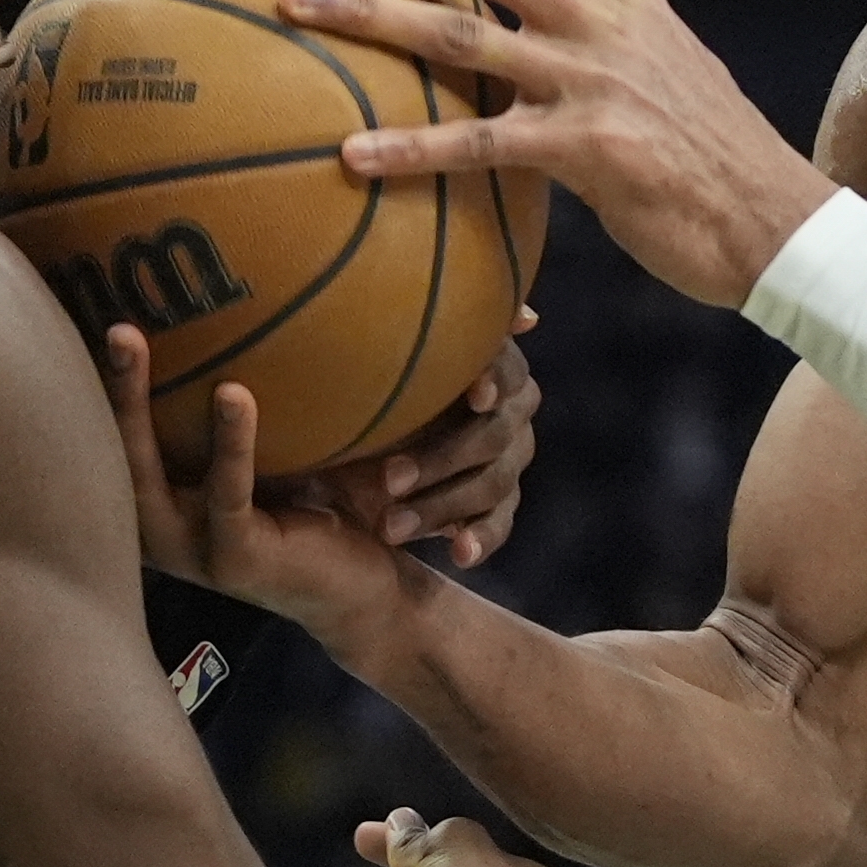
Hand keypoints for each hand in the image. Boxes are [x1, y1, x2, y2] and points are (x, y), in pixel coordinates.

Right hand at [102, 342, 426, 653]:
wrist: (369, 589)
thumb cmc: (322, 507)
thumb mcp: (278, 448)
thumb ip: (245, 401)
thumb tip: (246, 303)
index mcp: (161, 500)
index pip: (114, 436)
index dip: (98, 382)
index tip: (101, 313)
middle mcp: (159, 527)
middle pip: (111, 449)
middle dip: (100, 386)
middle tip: (107, 323)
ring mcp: (191, 549)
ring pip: (146, 471)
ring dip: (133, 404)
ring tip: (129, 340)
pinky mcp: (235, 561)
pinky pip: (226, 493)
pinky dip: (229, 443)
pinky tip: (233, 393)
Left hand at [273, 0, 831, 312]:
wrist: (777, 221)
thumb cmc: (706, 159)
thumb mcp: (657, 69)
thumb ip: (590, 40)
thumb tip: (517, 37)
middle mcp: (601, 17)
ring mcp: (594, 78)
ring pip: (456, 32)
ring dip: (363, 14)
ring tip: (289, 6)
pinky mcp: (590, 147)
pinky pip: (479, 142)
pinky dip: (410, 146)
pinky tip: (351, 156)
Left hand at [322, 325, 538, 567]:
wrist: (358, 442)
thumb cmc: (369, 387)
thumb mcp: (378, 358)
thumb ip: (422, 329)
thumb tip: (505, 311)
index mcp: (490, 367)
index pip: (508, 370)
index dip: (495, 379)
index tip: (473, 395)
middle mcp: (509, 412)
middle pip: (495, 436)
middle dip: (443, 459)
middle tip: (389, 478)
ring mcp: (508, 461)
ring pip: (492, 485)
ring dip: (441, 506)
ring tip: (391, 527)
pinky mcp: (497, 505)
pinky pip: (500, 524)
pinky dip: (480, 539)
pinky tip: (459, 554)